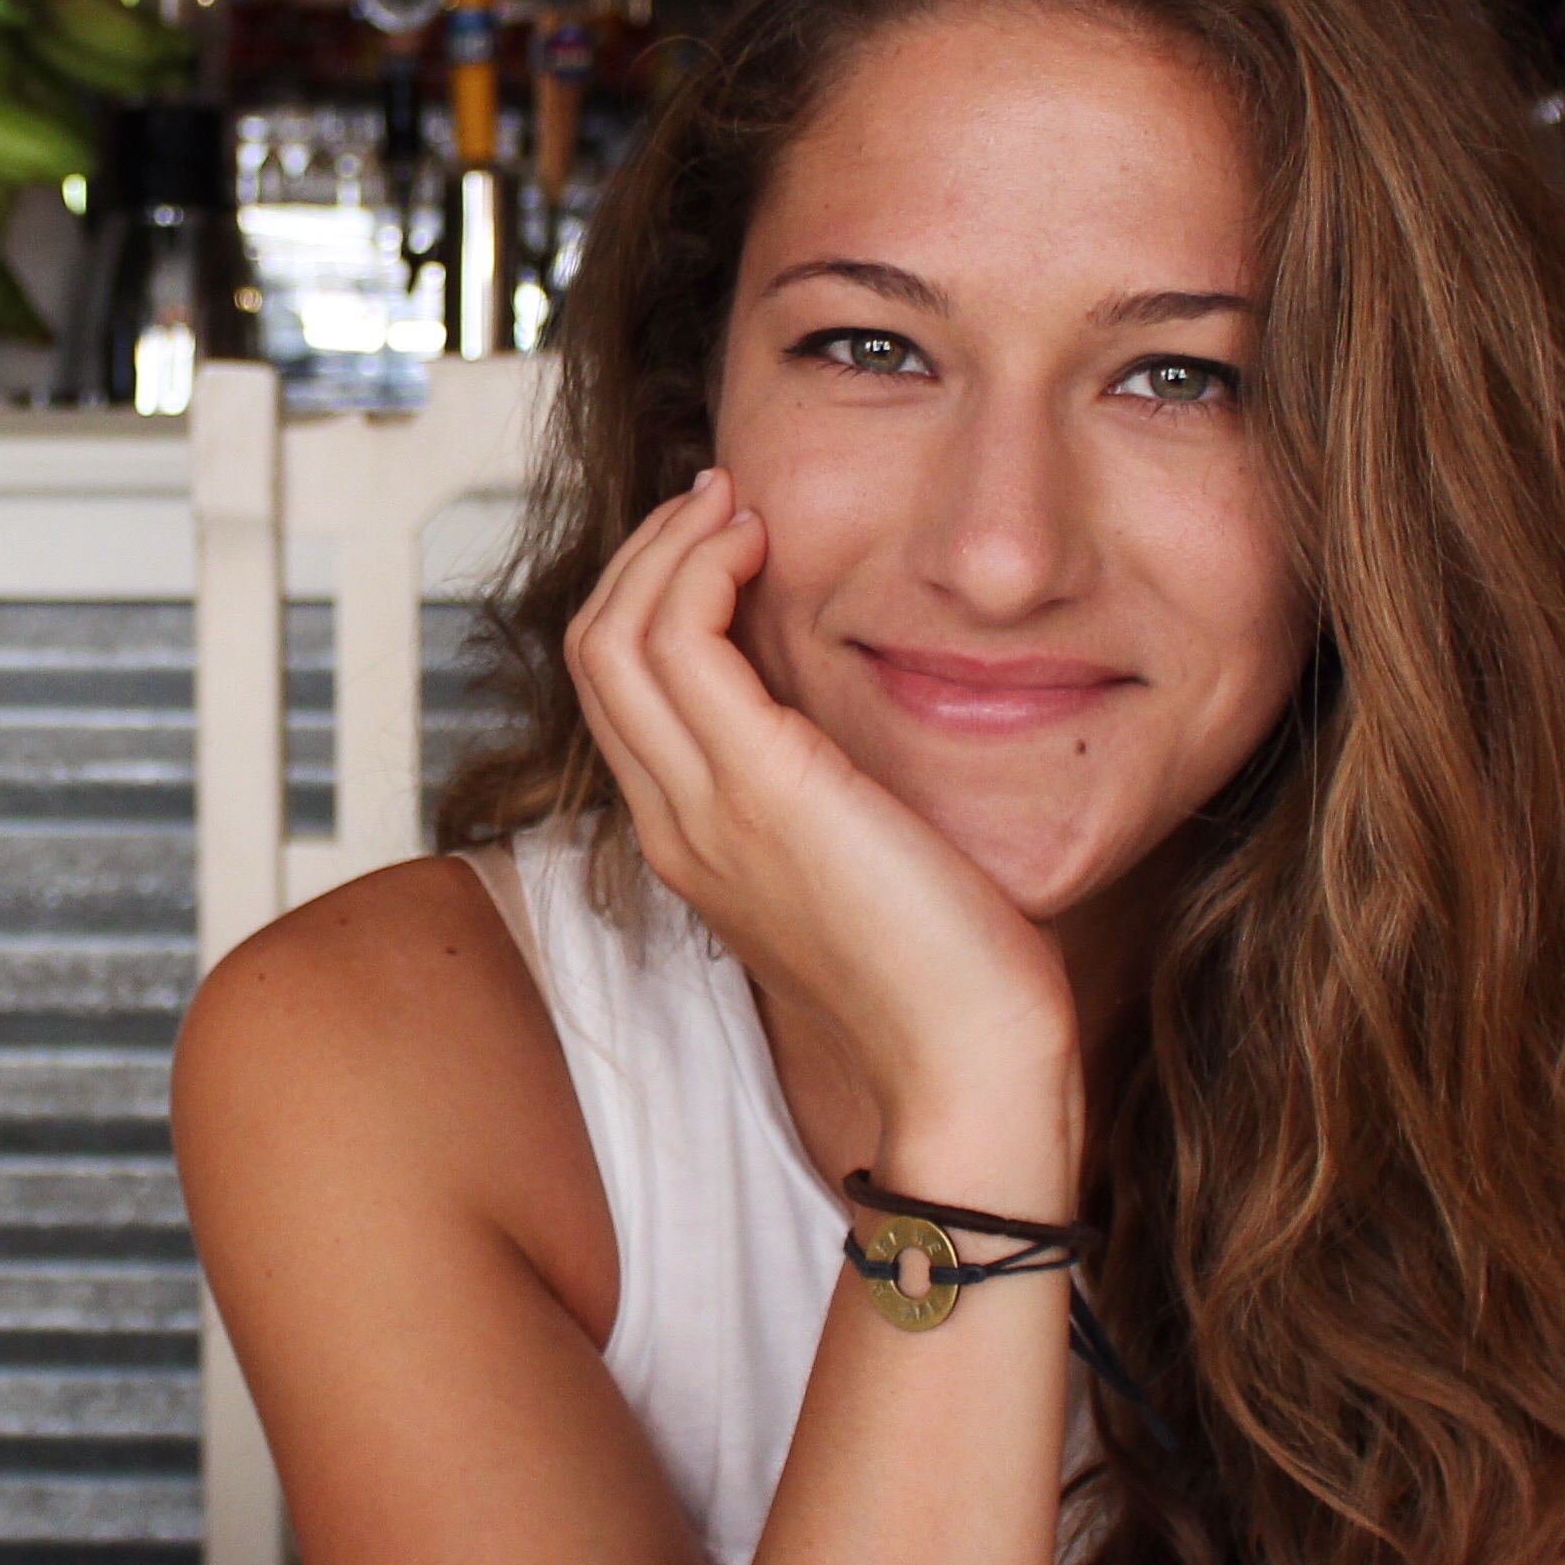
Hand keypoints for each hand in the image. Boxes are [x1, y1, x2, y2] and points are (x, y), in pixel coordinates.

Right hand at [565, 473, 1078, 1205]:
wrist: (969, 1067)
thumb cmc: (951, 979)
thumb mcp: (868, 864)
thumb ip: (833, 796)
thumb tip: (854, 720)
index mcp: (694, 844)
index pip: (622, 693)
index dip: (655, 599)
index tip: (724, 541)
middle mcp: (675, 823)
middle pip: (596, 653)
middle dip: (648, 553)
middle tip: (720, 497)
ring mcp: (703, 807)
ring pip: (616, 635)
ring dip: (669, 544)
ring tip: (735, 502)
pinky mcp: (758, 786)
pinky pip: (678, 641)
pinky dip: (700, 567)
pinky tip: (761, 541)